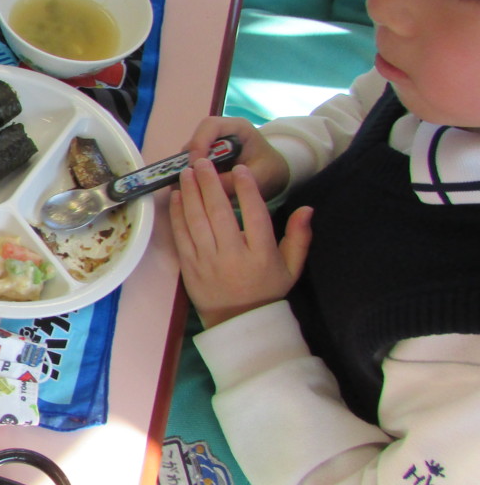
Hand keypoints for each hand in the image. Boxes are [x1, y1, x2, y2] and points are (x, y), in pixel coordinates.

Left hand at [170, 159, 312, 327]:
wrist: (239, 323)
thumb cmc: (267, 290)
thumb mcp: (292, 267)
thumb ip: (300, 237)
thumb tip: (308, 208)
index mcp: (261, 254)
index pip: (254, 215)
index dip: (247, 189)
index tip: (240, 169)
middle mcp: (233, 256)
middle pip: (219, 213)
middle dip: (210, 183)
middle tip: (203, 161)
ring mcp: (208, 262)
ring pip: (197, 221)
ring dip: (190, 194)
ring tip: (187, 172)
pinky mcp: (190, 267)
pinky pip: (181, 236)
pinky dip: (177, 215)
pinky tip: (177, 197)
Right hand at [185, 116, 290, 201]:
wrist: (275, 173)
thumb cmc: (270, 170)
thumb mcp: (259, 177)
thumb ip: (236, 181)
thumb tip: (209, 187)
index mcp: (237, 128)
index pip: (210, 126)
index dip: (199, 143)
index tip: (195, 166)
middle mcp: (221, 132)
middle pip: (196, 139)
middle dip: (190, 159)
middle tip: (189, 181)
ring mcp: (212, 144)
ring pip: (191, 152)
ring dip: (189, 169)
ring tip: (191, 187)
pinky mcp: (207, 156)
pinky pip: (192, 163)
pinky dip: (191, 175)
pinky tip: (194, 188)